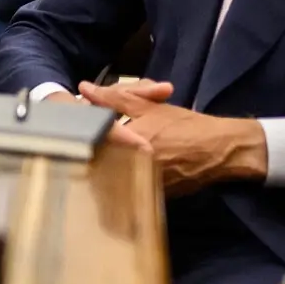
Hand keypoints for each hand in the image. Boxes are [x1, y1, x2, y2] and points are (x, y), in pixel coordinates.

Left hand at [78, 79, 265, 195]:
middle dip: (84, 163)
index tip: (63, 140)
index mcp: (130, 141)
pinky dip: (117, 189)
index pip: (92, 143)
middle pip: (97, 167)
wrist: (221, 150)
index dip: (77, 140)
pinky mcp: (153, 196)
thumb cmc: (184, 125)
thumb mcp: (149, 107)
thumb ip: (113, 98)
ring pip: (110, 184)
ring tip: (84, 173)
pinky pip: (128, 194)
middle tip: (69, 157)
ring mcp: (144, 183)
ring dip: (98, 179)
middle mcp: (134, 165)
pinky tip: (109, 186)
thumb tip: (84, 88)